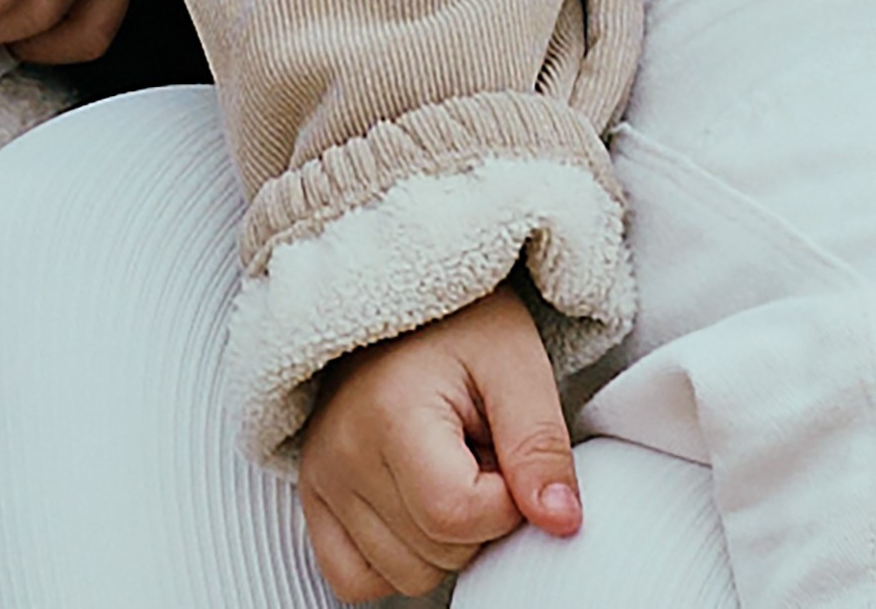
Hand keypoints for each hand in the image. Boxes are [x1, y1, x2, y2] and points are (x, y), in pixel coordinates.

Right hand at [300, 292, 580, 600]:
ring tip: (445, 463)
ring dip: (443, 536)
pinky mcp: (313, 497)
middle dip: (480, 515)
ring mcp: (320, 478)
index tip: (506, 450)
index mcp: (390, 412)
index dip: (506, 498)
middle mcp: (341, 452)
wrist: (405, 294)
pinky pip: (355, 580)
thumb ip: (540, 445)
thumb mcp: (516, 364)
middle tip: (475, 447)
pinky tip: (415, 504)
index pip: (459, 515)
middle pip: (438, 553)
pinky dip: (396, 560)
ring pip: (405, 576)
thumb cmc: (462, 320)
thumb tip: (562, 521)